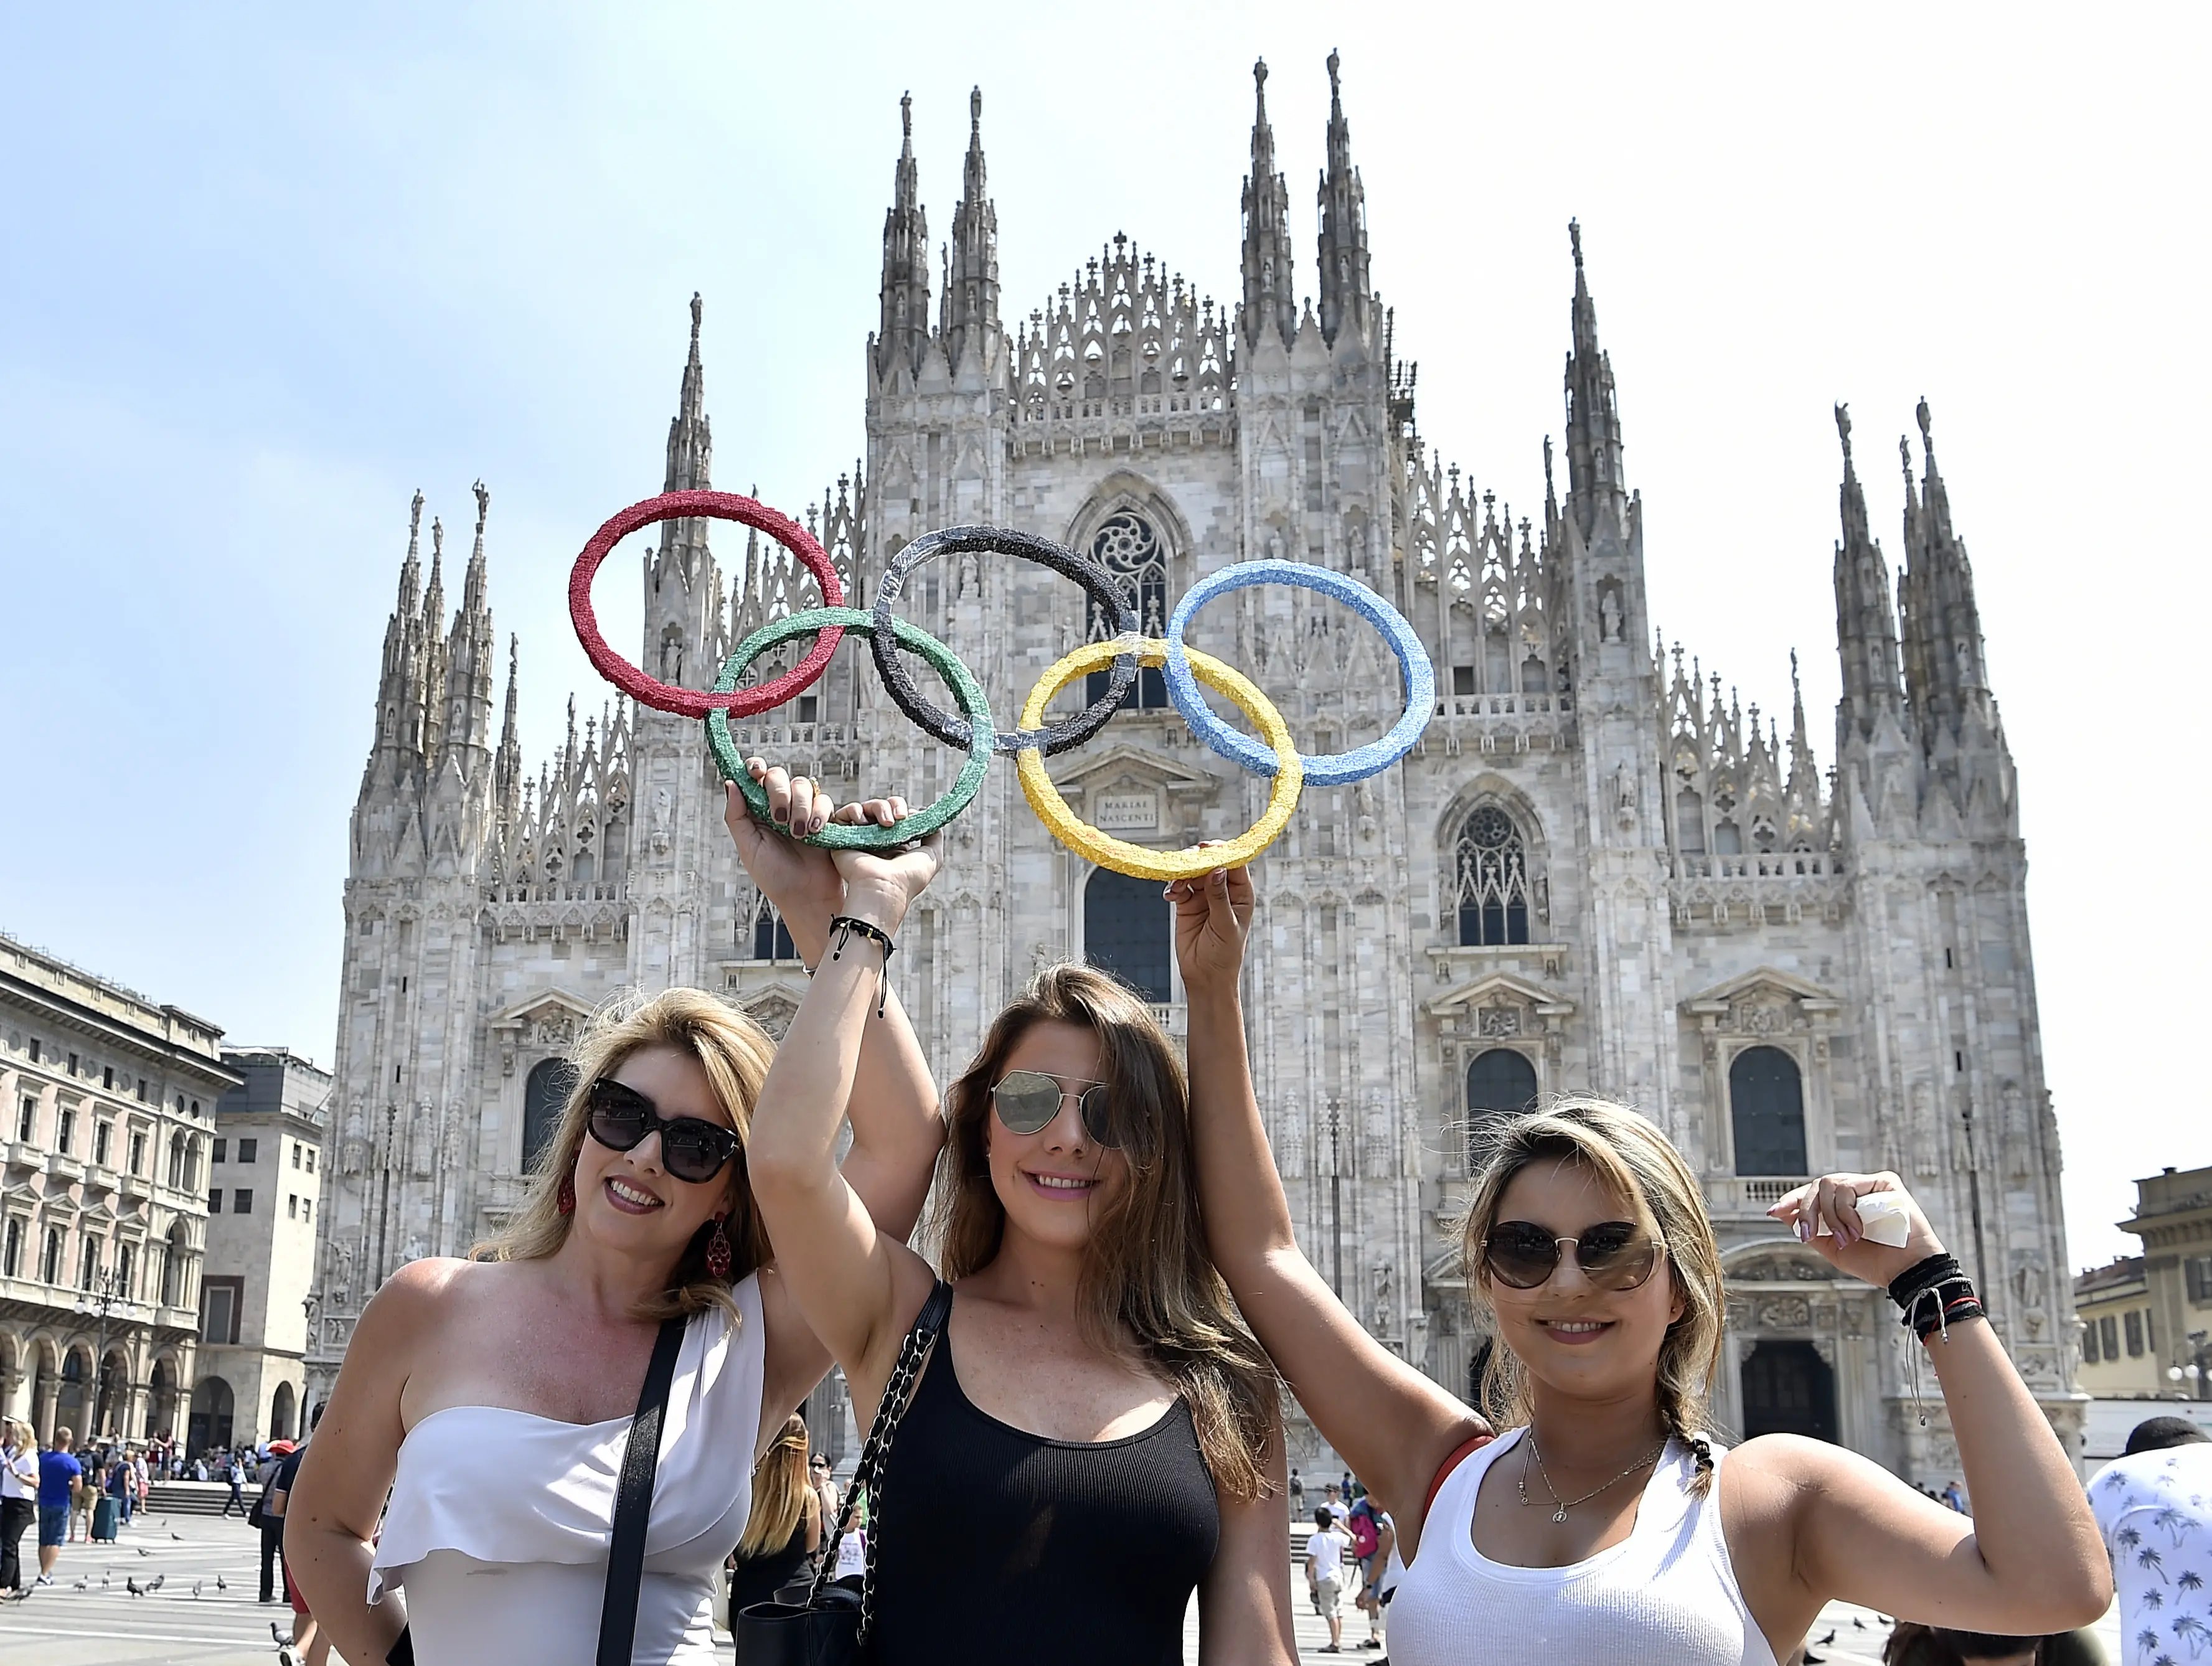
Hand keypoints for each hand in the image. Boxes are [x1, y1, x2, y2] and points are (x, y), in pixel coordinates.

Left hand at [723, 763, 847, 931]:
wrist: (805, 896)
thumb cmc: (774, 875)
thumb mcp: (748, 847)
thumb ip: (736, 815)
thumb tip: (731, 782)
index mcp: (757, 809)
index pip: (755, 777)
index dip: (755, 767)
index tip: (756, 772)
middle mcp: (780, 805)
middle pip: (779, 776)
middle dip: (779, 792)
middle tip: (779, 819)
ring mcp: (803, 809)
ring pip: (803, 785)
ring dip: (799, 806)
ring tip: (798, 833)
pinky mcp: (824, 816)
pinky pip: (823, 800)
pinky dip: (818, 813)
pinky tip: (813, 832)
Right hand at [826, 804, 942, 934]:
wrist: (884, 887)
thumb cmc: (908, 876)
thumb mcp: (932, 857)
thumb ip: (934, 837)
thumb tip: (930, 820)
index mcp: (895, 844)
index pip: (896, 815)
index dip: (902, 809)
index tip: (909, 816)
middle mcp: (876, 840)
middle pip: (883, 808)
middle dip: (893, 805)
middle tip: (899, 817)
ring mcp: (859, 838)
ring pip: (866, 808)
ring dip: (878, 807)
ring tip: (886, 823)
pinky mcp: (843, 837)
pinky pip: (844, 814)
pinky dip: (854, 810)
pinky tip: (864, 821)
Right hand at [1165, 850, 1252, 994]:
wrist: (1206, 977)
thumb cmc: (1225, 955)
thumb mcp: (1225, 925)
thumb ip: (1219, 897)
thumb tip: (1217, 869)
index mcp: (1241, 893)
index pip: (1234, 864)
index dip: (1222, 853)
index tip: (1208, 848)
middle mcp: (1223, 891)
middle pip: (1210, 864)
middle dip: (1198, 860)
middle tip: (1186, 860)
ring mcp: (1204, 896)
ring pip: (1192, 873)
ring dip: (1182, 873)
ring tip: (1176, 884)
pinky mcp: (1187, 904)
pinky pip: (1179, 887)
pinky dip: (1173, 887)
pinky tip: (1170, 895)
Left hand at [1767, 1170, 1944, 1287]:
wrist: (1905, 1271)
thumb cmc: (1876, 1262)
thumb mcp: (1833, 1248)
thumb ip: (1811, 1229)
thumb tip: (1782, 1213)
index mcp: (1843, 1206)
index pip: (1812, 1194)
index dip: (1791, 1200)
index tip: (1773, 1211)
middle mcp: (1856, 1192)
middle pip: (1816, 1186)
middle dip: (1807, 1211)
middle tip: (1810, 1235)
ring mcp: (1869, 1186)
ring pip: (1829, 1184)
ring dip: (1832, 1217)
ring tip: (1848, 1238)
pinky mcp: (1884, 1182)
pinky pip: (1849, 1187)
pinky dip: (1847, 1211)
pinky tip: (1859, 1229)